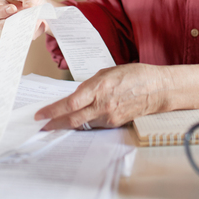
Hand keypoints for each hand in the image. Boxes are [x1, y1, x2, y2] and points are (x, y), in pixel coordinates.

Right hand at [0, 0, 50, 37]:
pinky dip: (35, 31)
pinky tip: (42, 24)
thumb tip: (28, 7)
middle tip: (25, 18)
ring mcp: (14, 28)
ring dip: (25, 28)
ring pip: (14, 33)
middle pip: (1, 25)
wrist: (43, 7)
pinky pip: (28, 37)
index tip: (13, 9)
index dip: (1, 11)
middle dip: (13, 22)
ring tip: (36, 21)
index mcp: (2, 5)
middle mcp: (5, 19)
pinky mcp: (24, 35)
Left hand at [34, 64, 169, 129]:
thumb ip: (91, 85)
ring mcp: (109, 116)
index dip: (53, 111)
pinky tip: (76, 121)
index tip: (40, 114)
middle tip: (41, 126)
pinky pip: (93, 125)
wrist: (157, 89)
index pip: (70, 103)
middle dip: (54, 123)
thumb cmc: (135, 75)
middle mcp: (102, 105)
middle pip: (72, 119)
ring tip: (54, 123)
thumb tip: (76, 94)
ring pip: (81, 124)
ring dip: (67, 124)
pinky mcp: (114, 123)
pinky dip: (82, 124)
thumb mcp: (108, 72)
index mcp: (99, 87)